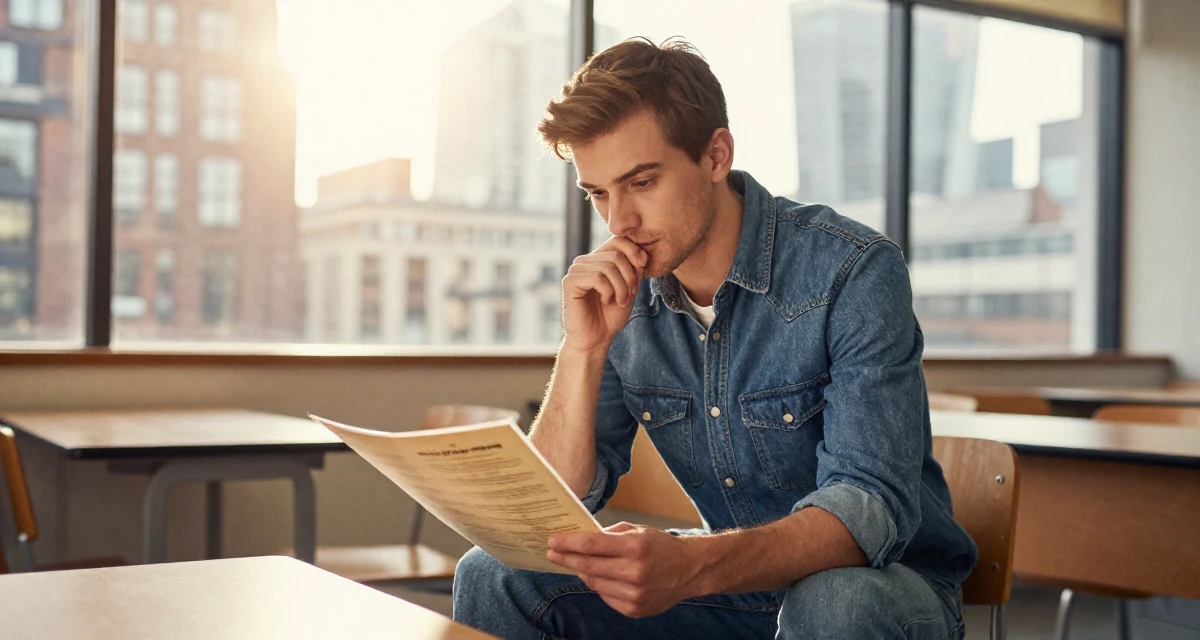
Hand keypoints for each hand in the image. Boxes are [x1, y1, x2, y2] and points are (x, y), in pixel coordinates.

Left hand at [546, 522, 703, 617]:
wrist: (690, 570)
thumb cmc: (661, 546)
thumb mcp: (638, 530)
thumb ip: (610, 534)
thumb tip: (581, 538)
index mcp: (635, 546)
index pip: (591, 545)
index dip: (568, 543)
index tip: (552, 540)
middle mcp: (635, 572)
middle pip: (588, 565)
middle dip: (565, 558)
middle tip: (551, 552)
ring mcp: (635, 593)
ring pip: (594, 583)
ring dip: (582, 572)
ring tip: (574, 563)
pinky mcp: (634, 609)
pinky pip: (606, 596)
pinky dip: (599, 585)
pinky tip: (599, 576)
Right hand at [561, 237, 647, 353]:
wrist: (596, 339)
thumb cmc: (611, 316)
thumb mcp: (630, 288)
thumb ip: (634, 269)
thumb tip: (642, 253)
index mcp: (598, 259)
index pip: (618, 240)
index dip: (634, 251)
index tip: (642, 267)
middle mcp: (585, 261)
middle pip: (616, 254)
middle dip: (629, 276)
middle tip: (629, 295)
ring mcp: (576, 270)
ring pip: (608, 266)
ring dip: (621, 287)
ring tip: (619, 301)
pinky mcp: (569, 282)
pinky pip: (597, 277)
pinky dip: (608, 291)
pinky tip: (606, 301)